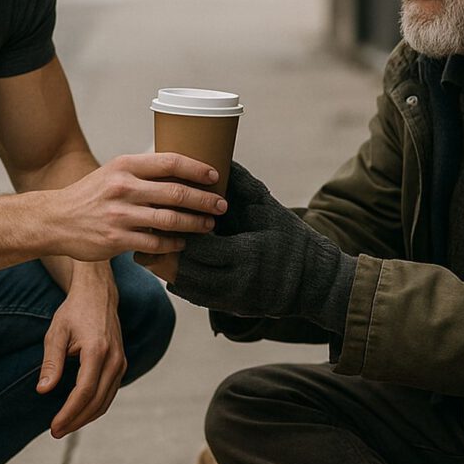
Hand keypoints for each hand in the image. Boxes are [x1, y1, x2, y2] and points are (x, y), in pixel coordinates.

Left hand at [37, 265, 126, 438]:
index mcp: (97, 350)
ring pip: (106, 401)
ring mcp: (120, 362)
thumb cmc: (74, 311)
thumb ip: (51, 362)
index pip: (84, 391)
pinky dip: (95, 407)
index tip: (53, 426)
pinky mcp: (121, 364)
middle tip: (55, 432)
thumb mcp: (56, 333)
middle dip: (76, 420)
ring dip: (86, 417)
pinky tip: (79, 412)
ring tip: (65, 426)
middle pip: (97, 401)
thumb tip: (43, 391)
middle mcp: (114, 358)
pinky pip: (110, 393)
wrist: (98, 294)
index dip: (69, 413)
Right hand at [48, 153, 226, 261]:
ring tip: (209, 224)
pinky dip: (174, 244)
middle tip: (221, 205)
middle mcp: (123, 187)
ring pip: (171, 219)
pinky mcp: (116, 239)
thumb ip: (141, 172)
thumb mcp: (112, 172)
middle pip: (177, 192)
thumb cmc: (89, 196)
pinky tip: (183, 243)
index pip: (170, 162)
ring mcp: (120, 215)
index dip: (197, 168)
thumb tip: (179, 172)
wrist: (55, 220)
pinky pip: (155, 243)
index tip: (214, 176)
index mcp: (125, 166)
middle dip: (205, 200)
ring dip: (196, 223)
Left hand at [168, 162, 356, 333]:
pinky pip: (195, 296)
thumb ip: (242, 183)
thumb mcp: (268, 208)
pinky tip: (171, 263)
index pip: (199, 245)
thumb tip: (216, 155)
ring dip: (167, 265)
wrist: (312, 281)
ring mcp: (231, 300)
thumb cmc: (290, 238)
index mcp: (246, 255)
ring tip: (154, 244)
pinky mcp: (229, 309)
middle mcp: (236, 282)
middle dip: (166, 248)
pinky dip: (180, 278)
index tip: (164, 211)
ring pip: (186, 285)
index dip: (178, 229)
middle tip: (150, 227)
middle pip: (186, 267)